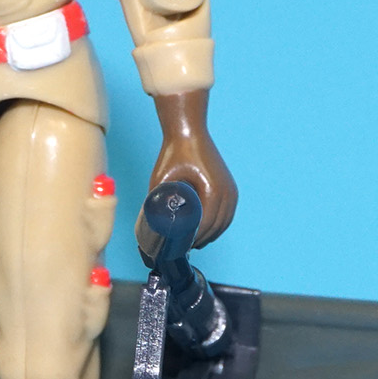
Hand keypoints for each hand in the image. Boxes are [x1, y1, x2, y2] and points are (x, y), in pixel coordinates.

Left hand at [138, 89, 237, 251]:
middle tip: (185, 248)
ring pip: (225, 221)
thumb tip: (146, 219)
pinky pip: (228, 212)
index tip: (181, 247)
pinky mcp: (229, 186)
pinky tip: (209, 231)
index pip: (206, 224)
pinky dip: (220, 224)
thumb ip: (155, 197)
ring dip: (212, 234)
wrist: (189, 131)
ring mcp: (231, 189)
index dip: (194, 239)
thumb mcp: (161, 176)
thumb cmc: (174, 152)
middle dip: (202, 239)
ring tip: (195, 243)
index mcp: (213, 190)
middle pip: (217, 226)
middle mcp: (227, 191)